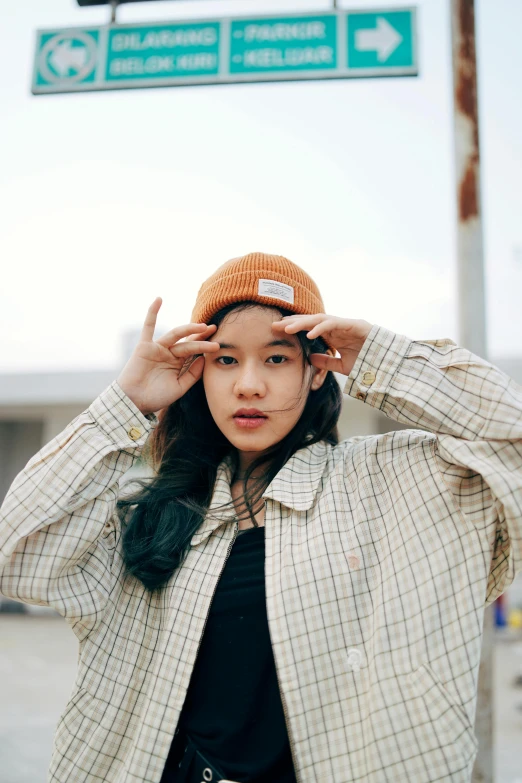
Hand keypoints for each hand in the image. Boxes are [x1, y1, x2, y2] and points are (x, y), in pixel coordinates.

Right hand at [116, 298, 219, 415]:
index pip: (194, 351)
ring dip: (188, 329)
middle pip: (188, 342)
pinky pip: (148, 327)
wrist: (134, 402)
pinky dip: (152, 313)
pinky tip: (159, 299)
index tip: (218, 341)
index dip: (205, 345)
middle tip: (214, 328)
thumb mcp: (180, 387)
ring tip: (202, 326)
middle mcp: (169, 353)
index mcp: (177, 363)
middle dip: (201, 336)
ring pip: (175, 335)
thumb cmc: (156, 397)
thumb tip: (203, 358)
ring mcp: (157, 348)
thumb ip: (192, 374)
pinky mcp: (145, 346)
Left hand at [272, 314, 372, 375]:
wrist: (387, 362)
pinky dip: (321, 328)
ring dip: (302, 323)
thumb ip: (326, 362)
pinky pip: (334, 324)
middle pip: (310, 321)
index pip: (309, 328)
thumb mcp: (341, 365)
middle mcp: (336, 327)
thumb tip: (310, 359)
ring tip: (288, 328)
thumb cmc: (367, 361)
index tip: (278, 331)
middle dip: (293, 322)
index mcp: (332, 334)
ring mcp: (345, 324)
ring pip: (319, 319)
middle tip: (275, 325)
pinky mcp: (354, 324)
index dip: (294, 328)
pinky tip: (309, 334)